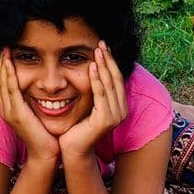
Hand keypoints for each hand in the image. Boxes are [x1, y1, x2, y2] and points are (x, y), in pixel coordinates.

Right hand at [0, 48, 59, 162]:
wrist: (46, 155)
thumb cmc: (45, 134)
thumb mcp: (36, 112)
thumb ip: (33, 99)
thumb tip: (38, 85)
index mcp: (9, 107)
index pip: (3, 82)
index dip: (3, 65)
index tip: (6, 50)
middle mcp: (5, 108)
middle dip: (1, 61)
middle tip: (3, 43)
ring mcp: (8, 111)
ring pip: (2, 82)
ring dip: (3, 64)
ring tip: (4, 48)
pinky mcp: (16, 114)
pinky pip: (11, 90)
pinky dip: (9, 75)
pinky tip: (9, 63)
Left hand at [59, 41, 127, 159]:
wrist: (72, 150)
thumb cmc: (77, 127)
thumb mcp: (88, 105)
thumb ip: (94, 91)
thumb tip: (91, 68)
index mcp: (119, 106)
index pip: (116, 79)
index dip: (111, 62)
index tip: (104, 46)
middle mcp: (121, 110)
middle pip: (116, 78)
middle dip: (108, 59)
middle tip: (101, 43)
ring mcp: (115, 116)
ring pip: (109, 84)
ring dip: (103, 65)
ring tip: (98, 50)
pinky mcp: (106, 120)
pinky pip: (101, 94)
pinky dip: (96, 79)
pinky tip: (92, 67)